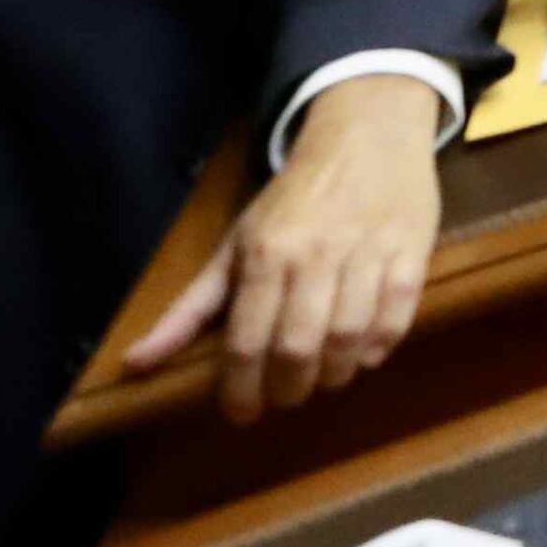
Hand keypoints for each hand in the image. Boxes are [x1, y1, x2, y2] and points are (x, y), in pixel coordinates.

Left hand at [126, 72, 444, 420]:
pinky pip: (397, 316)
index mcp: (264, 253)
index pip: (245, 340)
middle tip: (285, 397)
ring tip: (324, 378)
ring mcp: (367, 251)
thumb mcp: (235, 244)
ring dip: (335, 374)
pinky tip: (364, 353)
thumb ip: (190, 309)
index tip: (242, 413)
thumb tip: (135, 364)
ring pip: (349, 337)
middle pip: (298, 346)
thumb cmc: (294, 197)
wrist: (368, 133)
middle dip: (289, 388)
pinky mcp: (411, 250)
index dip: (240, 390)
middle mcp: (313, 254)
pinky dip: (379, 347)